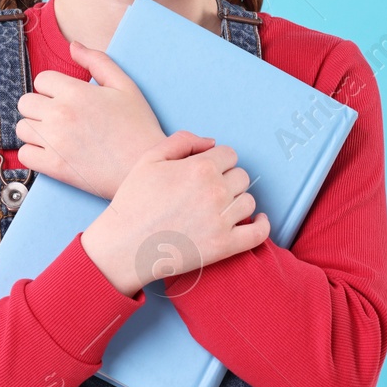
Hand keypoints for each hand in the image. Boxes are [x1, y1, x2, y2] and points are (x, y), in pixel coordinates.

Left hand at [14, 41, 164, 199]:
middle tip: (59, 118)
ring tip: (56, 136)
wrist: (144, 168)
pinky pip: (24, 155)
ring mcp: (55, 142)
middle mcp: (60, 115)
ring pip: (21, 128)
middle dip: (39, 108)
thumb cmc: (138, 127)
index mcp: (76, 92)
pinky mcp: (53, 167)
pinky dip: (34, 154)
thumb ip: (97, 61)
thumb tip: (73, 46)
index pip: (41, 80)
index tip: (66, 100)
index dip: (53, 88)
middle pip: (25, 103)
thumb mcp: (125, 86)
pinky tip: (52, 153)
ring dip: (35, 131)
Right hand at [81, 130, 269, 296]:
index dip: (218, 162)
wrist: (124, 246)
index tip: (207, 172)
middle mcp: (215, 191)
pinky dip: (262, 225)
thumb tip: (212, 142)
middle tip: (209, 192)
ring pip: (249, 202)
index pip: (230, 155)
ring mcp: (222, 220)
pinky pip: (259, 233)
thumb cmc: (133, 201)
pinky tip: (257, 220)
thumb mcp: (149, 159)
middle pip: (242, 177)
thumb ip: (182, 141)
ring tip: (220, 208)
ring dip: (238, 202)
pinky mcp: (225, 246)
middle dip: (228, 181)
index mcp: (200, 167)